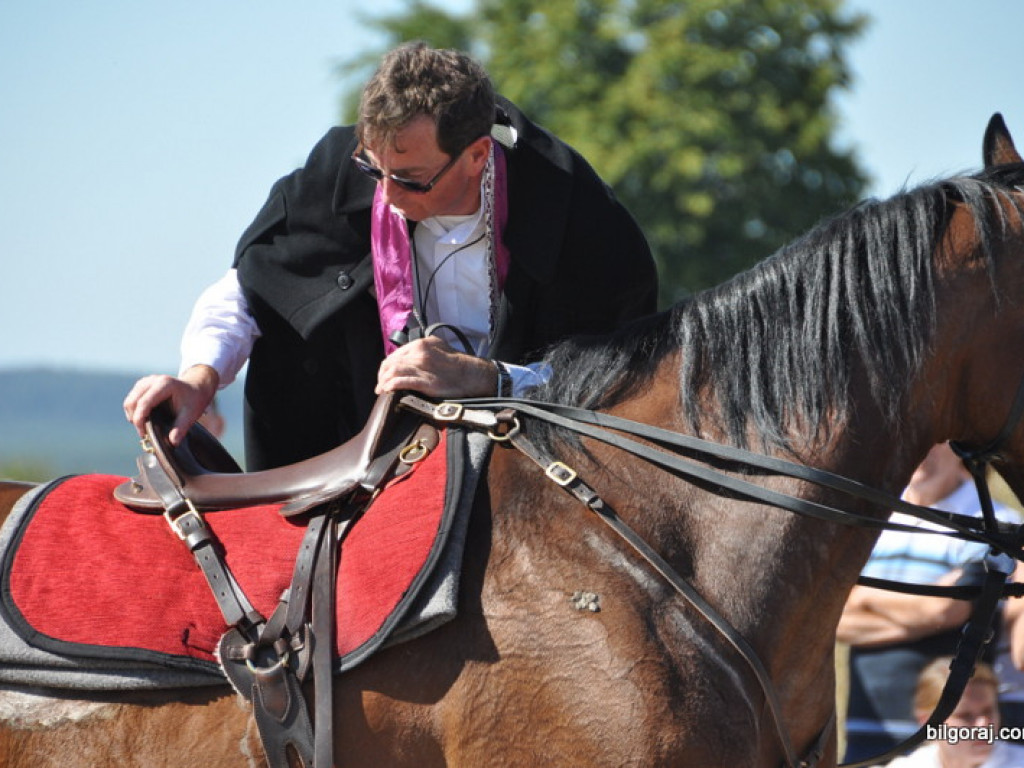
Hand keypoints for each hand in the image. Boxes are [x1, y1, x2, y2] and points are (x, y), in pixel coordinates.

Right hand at [123, 364, 219, 445]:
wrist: (196, 388)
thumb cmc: (194, 400)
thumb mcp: (191, 414)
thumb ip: (181, 428)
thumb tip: (173, 442)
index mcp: (165, 384)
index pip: (144, 402)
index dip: (140, 419)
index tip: (143, 434)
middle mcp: (152, 380)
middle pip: (132, 402)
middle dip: (135, 419)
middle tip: (145, 433)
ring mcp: (145, 382)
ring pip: (129, 401)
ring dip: (133, 416)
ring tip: (146, 427)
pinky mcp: (142, 386)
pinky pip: (131, 400)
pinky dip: (134, 412)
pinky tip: (145, 419)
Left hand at [375, 336, 496, 397]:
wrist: (473, 375)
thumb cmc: (458, 365)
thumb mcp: (439, 349)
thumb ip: (423, 352)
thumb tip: (409, 361)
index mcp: (422, 344)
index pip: (396, 354)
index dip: (386, 366)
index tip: (385, 376)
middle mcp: (420, 353)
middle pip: (391, 363)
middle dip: (382, 375)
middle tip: (380, 386)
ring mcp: (423, 367)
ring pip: (394, 371)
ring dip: (383, 382)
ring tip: (381, 390)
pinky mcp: (427, 382)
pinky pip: (402, 382)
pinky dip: (391, 385)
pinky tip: (388, 390)